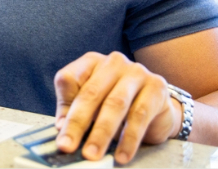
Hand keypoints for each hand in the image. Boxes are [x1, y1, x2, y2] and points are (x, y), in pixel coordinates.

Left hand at [54, 52, 180, 164]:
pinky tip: (121, 155)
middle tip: (68, 146)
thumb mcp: (92, 106)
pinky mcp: (156, 87)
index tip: (60, 131)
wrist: (157, 110)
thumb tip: (61, 127)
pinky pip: (140, 115)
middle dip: (78, 123)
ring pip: (115, 104)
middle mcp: (113, 62)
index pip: (68, 79)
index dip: (63, 106)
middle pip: (91, 93)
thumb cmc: (118, 106)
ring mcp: (137, 72)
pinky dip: (129, 139)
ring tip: (92, 154)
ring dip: (102, 133)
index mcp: (91, 62)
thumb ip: (74, 111)